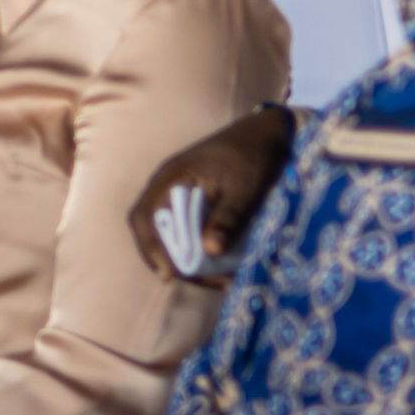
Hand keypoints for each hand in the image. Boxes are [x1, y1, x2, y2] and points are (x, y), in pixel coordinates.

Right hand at [127, 104, 297, 280]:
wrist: (269, 132)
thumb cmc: (254, 155)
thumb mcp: (245, 188)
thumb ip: (227, 218)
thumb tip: (210, 251)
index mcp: (171, 177)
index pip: (145, 218)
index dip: (150, 248)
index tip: (170, 275)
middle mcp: (167, 185)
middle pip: (154, 230)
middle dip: (174, 260)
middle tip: (203, 282)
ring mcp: (179, 192)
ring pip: (170, 232)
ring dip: (188, 257)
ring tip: (215, 278)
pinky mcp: (195, 199)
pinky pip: (185, 227)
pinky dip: (197, 247)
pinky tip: (219, 261)